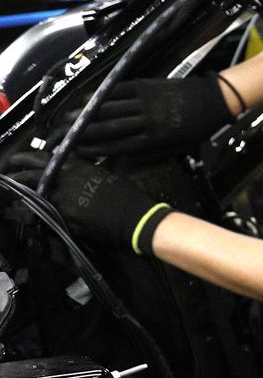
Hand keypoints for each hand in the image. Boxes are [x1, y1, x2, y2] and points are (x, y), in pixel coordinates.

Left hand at [6, 153, 172, 255]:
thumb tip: (77, 169)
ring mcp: (64, 199)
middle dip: (15, 175)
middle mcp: (67, 180)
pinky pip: (43, 213)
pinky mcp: (65, 217)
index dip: (26, 158)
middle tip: (5, 176)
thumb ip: (86, 172)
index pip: (44, 158)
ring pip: (33, 194)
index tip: (16, 159)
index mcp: (78, 167)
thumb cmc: (127, 196)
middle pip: (31, 175)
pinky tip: (23, 213)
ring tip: (10, 196)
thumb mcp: (107, 176)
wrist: (136, 218)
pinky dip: (31, 213)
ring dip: (20, 195)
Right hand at [73, 76, 233, 157]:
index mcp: (155, 139)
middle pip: (108, 128)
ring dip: (85, 114)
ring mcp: (146, 101)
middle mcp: (147, 121)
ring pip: (110, 109)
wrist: (215, 101)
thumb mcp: (176, 149)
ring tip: (67, 120)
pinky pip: (119, 91)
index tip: (75, 152)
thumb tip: (121, 163)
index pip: (118, 147)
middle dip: (81, 133)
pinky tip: (87, 100)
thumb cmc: (197, 128)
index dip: (94, 150)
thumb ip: (149, 155)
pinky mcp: (147, 86)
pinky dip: (101, 95)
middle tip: (62, 136)